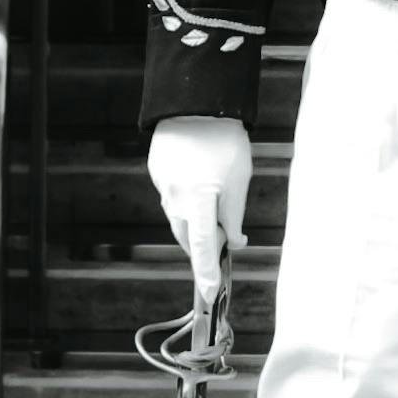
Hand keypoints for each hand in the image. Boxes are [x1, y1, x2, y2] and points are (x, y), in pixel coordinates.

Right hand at [147, 114, 252, 295]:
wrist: (194, 102)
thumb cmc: (223, 140)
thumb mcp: (239, 178)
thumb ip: (235, 214)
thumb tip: (235, 241)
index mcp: (200, 202)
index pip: (204, 249)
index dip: (207, 273)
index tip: (210, 295)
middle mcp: (176, 200)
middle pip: (189, 238)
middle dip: (205, 245)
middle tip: (227, 236)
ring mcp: (163, 188)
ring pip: (180, 218)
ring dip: (196, 222)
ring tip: (215, 197)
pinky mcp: (157, 174)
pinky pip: (173, 197)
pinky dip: (187, 199)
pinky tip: (199, 178)